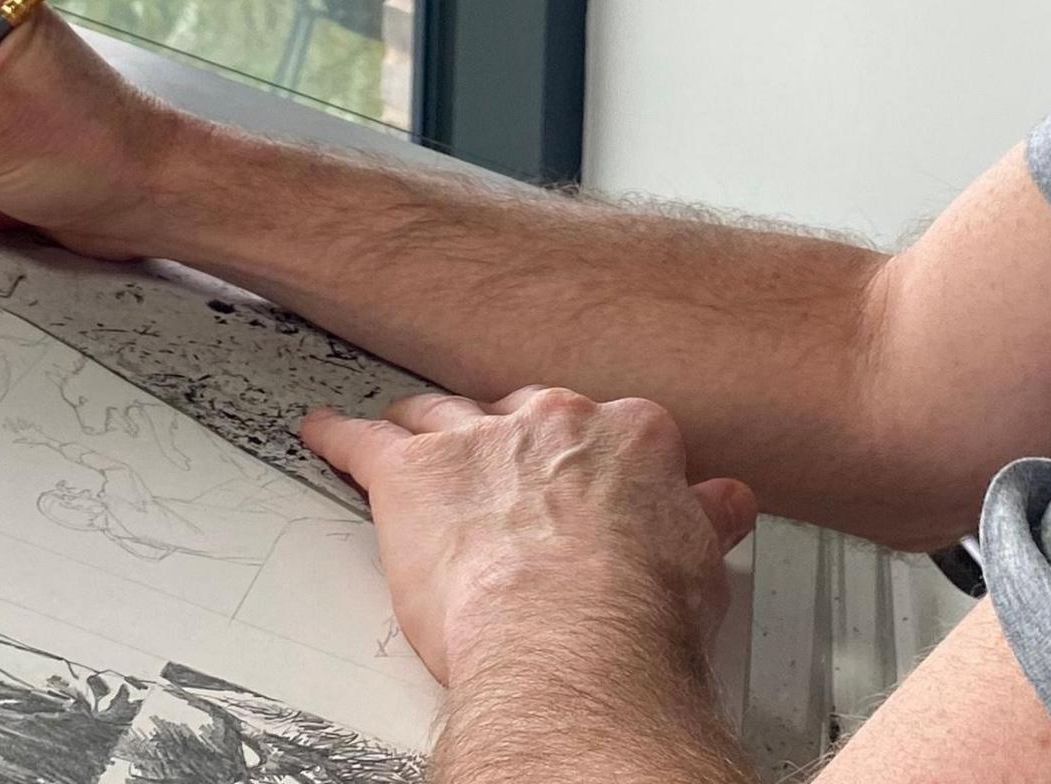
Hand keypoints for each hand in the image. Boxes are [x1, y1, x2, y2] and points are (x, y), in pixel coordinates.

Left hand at [301, 388, 759, 687]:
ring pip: (442, 416)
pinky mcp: (411, 475)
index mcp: (629, 435)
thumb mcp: (701, 560)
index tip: (591, 485)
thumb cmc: (635, 611)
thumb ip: (706, 517)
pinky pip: (361, 443)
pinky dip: (339, 438)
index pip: (612, 430)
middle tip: (506, 472)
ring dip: (427, 428)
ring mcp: (478, 442)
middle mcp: (552, 422)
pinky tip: (326, 432)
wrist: (572, 636)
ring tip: (411, 430)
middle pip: (521, 415)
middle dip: (512, 442)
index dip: (595, 464)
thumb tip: (725, 502)